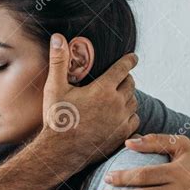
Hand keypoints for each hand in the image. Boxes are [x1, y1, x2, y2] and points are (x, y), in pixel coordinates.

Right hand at [41, 33, 138, 167]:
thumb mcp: (55, 88)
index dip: (130, 60)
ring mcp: (120, 121)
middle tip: (121, 78)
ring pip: (134, 102)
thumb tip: (57, 37)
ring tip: (120, 96)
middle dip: (127, 79)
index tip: (133, 57)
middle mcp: (116, 103)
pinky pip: (134, 120)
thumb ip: (59, 61)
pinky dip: (130, 115)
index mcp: (103, 89)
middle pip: (130, 84)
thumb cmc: (57, 119)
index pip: (123, 68)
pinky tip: (122, 116)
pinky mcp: (121, 135)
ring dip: (129, 97)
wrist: (60, 152)